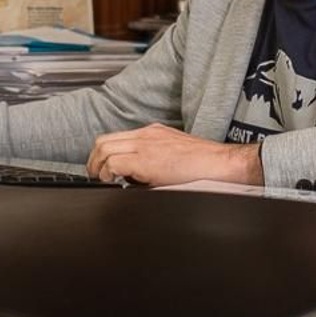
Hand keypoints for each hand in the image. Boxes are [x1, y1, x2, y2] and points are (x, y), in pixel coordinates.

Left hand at [85, 124, 262, 186]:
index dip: (102, 154)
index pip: (116, 138)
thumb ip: (153, 161)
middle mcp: (146, 135)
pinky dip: (108, 174)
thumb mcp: (174, 156)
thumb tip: (136, 179)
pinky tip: (113, 183)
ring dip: (97, 167)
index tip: (101, 168)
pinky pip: (114, 163)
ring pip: (104, 149)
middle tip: (95, 176)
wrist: (222, 165)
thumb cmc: (205, 165)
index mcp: (152, 133)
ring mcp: (145, 144)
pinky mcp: (147, 160)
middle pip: (104, 140)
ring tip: (102, 180)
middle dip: (93, 160)